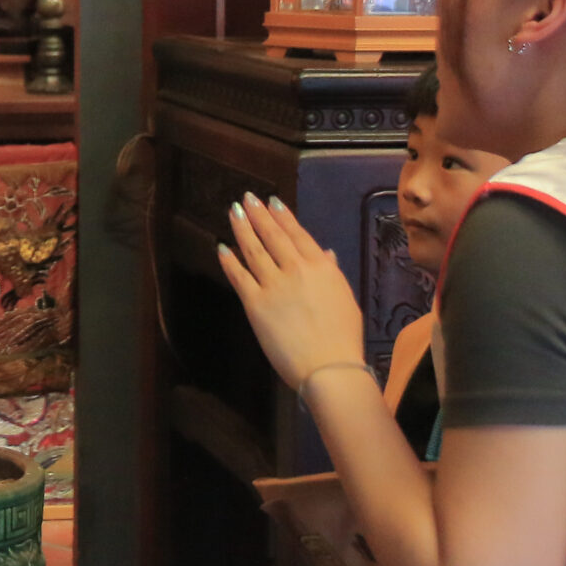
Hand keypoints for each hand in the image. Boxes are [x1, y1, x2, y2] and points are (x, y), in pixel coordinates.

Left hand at [220, 194, 364, 391]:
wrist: (328, 366)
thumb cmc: (343, 338)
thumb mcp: (344, 298)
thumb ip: (331, 273)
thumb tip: (325, 253)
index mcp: (321, 267)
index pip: (297, 234)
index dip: (282, 216)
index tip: (271, 201)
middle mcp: (296, 269)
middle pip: (272, 236)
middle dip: (258, 215)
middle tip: (247, 198)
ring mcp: (274, 285)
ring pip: (253, 250)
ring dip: (242, 229)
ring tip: (233, 211)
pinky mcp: (255, 304)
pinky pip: (239, 276)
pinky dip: (229, 261)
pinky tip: (221, 248)